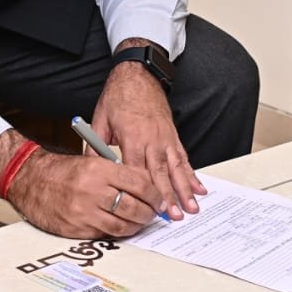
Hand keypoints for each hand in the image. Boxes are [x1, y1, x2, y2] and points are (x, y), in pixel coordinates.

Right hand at [0, 130, 163, 237]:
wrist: (31, 181)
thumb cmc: (63, 171)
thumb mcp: (91, 162)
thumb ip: (117, 173)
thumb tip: (146, 187)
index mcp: (99, 170)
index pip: (139, 183)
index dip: (154, 194)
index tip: (159, 199)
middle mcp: (92, 191)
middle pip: (134, 207)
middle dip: (149, 213)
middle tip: (153, 213)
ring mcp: (84, 213)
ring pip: (122, 225)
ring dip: (136, 226)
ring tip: (139, 222)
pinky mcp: (76, 229)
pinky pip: (105, 234)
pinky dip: (116, 232)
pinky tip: (120, 227)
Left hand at [89, 44, 206, 219]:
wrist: (138, 74)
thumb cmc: (117, 96)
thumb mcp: (100, 119)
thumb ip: (96, 146)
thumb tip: (92, 169)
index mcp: (132, 136)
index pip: (138, 170)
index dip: (144, 191)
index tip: (149, 209)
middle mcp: (152, 139)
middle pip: (161, 173)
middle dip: (169, 196)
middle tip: (175, 216)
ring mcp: (165, 138)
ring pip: (176, 167)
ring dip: (185, 189)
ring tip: (192, 208)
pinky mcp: (172, 135)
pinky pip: (184, 158)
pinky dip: (191, 174)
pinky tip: (199, 188)